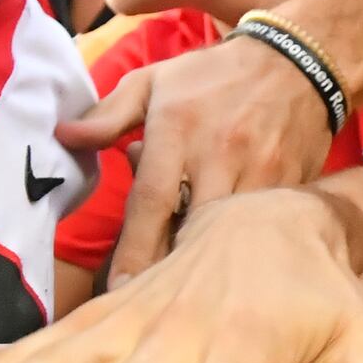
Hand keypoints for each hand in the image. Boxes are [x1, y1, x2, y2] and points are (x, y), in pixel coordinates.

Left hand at [53, 34, 338, 281]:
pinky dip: (244, 248)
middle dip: (168, 267)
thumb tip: (63, 137)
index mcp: (178, 129)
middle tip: (148, 302)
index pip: (151, 200)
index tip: (119, 286)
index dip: (134, 249)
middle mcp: (220, 154)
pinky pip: (265, 228)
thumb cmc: (213, 76)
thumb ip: (108, 115)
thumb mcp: (155, 81)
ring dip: (206, 261)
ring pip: (230, 235)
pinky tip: (229, 263)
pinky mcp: (295, 186)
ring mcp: (262, 173)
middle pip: (190, 228)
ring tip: (186, 290)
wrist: (299, 60)